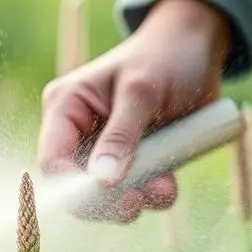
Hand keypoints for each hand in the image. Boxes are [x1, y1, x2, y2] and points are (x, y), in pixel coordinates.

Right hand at [37, 0, 231, 221]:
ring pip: (107, 198)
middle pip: (76, 188)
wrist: (199, 48)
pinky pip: (135, 194)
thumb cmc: (166, 56)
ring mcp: (104, 151)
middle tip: (137, 203)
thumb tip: (102, 181)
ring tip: (165, 187)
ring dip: (137, 199)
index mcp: (65, 107)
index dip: (72, 186)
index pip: (52, 161)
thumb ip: (121, 136)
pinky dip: (153, 195)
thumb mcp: (142, 91)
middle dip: (108, 201)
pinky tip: (169, 182)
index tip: (107, 194)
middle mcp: (78, 133)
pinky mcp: (131, 163)